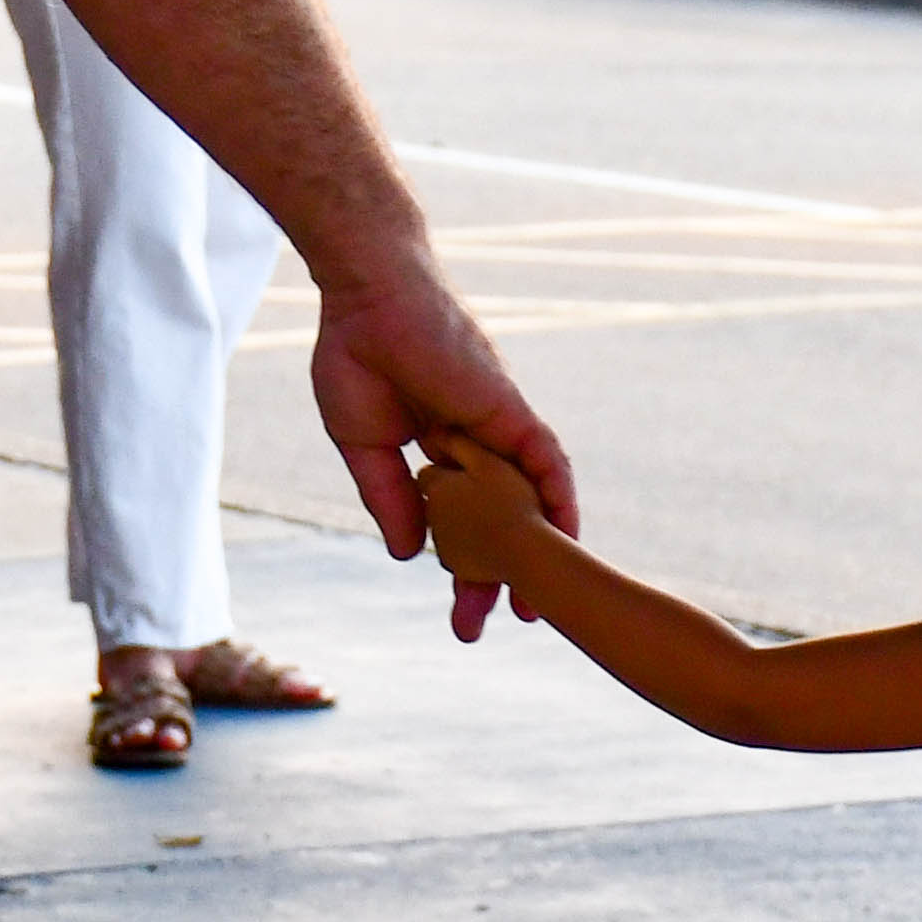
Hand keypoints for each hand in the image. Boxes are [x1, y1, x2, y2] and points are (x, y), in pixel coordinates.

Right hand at [307, 253, 575, 639]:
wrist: (368, 296)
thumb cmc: (356, 356)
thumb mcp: (364, 444)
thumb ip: (390, 497)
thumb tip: (411, 554)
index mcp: (442, 452)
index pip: (463, 522)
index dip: (463, 567)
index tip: (463, 609)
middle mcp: (479, 445)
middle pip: (501, 522)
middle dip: (497, 576)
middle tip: (492, 624)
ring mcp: (498, 428)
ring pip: (531, 500)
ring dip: (538, 552)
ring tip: (533, 606)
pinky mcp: (510, 410)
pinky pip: (548, 461)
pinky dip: (559, 501)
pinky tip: (565, 541)